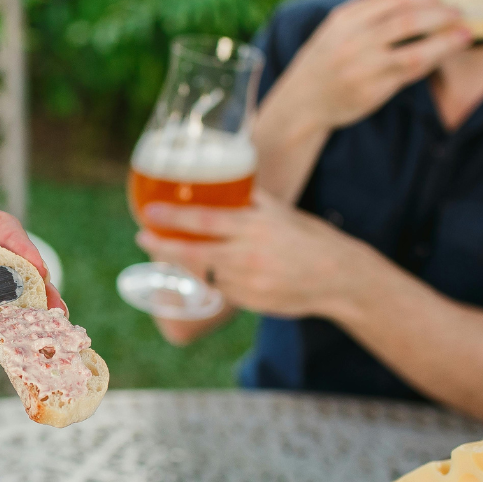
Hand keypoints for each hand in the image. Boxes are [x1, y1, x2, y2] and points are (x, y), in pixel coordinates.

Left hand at [136, 190, 373, 319]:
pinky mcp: (250, 302)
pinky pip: (222, 290)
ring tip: (172, 253)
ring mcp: (248, 283)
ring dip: (186, 265)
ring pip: (204, 274)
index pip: (204, 219)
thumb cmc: (310, 239)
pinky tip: (214, 272)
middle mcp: (248, 255)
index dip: (172, 216)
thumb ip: (251, 199)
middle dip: (162, 246)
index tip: (148, 212)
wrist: (340, 278)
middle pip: (193, 253)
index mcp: (254, 227)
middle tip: (142, 238)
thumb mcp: (282, 212)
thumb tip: (227, 179)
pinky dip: (214, 280)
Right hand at [272, 0, 471, 130]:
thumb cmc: (325, 62)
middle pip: (409, 19)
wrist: (301, 102)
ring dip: (447, 40)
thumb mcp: (336, 29)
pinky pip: (411, 73)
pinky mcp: (372, 91)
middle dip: (442, 14)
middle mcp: (353, 41)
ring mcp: (362, 68)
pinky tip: (444, 54)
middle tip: (461, 13)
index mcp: (344, 19)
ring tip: (465, 34)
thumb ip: (367, 11)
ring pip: (416, 49)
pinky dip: (433, 60)